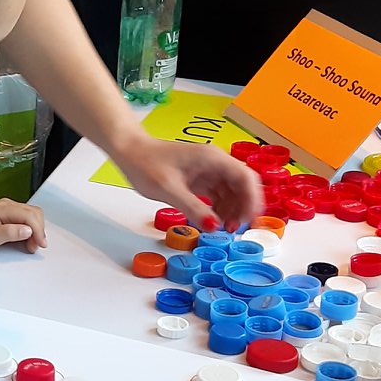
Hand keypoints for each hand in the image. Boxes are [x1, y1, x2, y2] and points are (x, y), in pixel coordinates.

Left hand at [0, 199, 46, 261]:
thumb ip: (9, 233)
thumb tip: (27, 230)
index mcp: (3, 208)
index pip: (29, 215)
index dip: (37, 230)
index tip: (39, 243)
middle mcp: (7, 206)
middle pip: (34, 214)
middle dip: (38, 230)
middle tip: (35, 246)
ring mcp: (9, 211)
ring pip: (33, 217)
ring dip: (36, 231)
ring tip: (31, 245)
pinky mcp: (10, 218)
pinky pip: (28, 221)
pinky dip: (32, 231)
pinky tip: (27, 241)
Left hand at [112, 132, 262, 233]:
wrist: (129, 150)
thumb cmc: (145, 163)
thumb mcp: (169, 189)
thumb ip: (193, 208)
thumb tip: (214, 227)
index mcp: (212, 159)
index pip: (245, 178)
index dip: (251, 201)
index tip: (247, 221)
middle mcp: (215, 163)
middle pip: (242, 186)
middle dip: (243, 208)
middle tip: (234, 230)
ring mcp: (208, 171)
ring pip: (232, 192)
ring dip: (232, 211)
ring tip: (223, 229)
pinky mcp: (200, 179)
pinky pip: (218, 195)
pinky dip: (220, 209)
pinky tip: (213, 221)